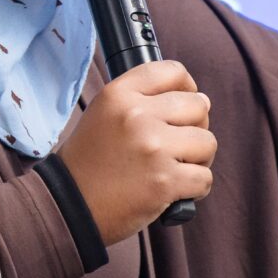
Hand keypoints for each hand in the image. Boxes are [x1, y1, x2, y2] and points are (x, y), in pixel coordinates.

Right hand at [58, 60, 216, 244]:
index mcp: (119, 94)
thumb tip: (201, 99)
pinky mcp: (165, 181)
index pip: (173, 71)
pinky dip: (194, 189)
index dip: (188, 87)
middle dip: (196, 127)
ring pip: (207, 142)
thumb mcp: (103, 113)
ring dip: (198, 159)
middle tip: (178, 146)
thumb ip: (142, 99)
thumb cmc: (90, 162)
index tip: (185, 106)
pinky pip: (205, 178)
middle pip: (198, 106)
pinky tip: (174, 191)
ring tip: (175, 168)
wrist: (70, 206)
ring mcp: (153, 148)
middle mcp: (136, 116)